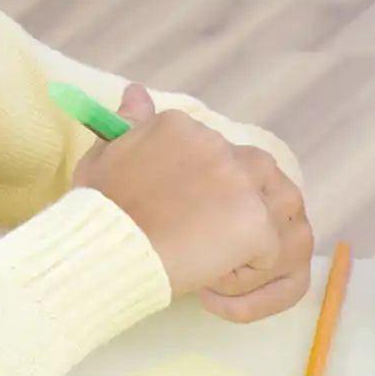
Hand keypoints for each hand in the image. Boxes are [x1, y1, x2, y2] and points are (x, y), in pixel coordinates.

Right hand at [75, 90, 312, 313]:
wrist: (102, 248)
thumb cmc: (97, 211)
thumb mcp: (106, 154)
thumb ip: (130, 124)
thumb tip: (136, 93)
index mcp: (186, 128)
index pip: (224, 158)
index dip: (209, 197)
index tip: (181, 218)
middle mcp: (221, 147)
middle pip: (261, 181)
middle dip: (245, 216)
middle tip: (203, 246)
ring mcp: (242, 183)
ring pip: (277, 214)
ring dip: (254, 244)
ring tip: (210, 264)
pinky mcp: (256, 224)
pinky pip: (272, 255)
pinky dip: (247, 277)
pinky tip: (208, 282)